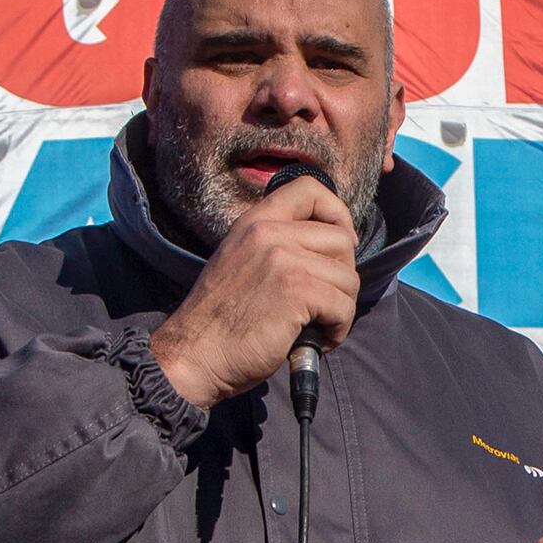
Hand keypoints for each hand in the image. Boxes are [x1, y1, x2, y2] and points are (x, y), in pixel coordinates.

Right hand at [148, 172, 358, 407]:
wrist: (195, 355)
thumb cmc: (222, 320)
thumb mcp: (243, 261)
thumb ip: (278, 245)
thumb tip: (335, 247)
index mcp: (256, 221)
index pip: (310, 187)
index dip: (338, 214)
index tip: (339, 246)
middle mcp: (269, 232)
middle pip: (342, 239)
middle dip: (343, 276)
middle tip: (323, 303)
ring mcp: (283, 259)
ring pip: (348, 277)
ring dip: (341, 308)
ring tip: (317, 326)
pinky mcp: (296, 290)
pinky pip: (343, 306)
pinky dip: (339, 329)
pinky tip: (318, 340)